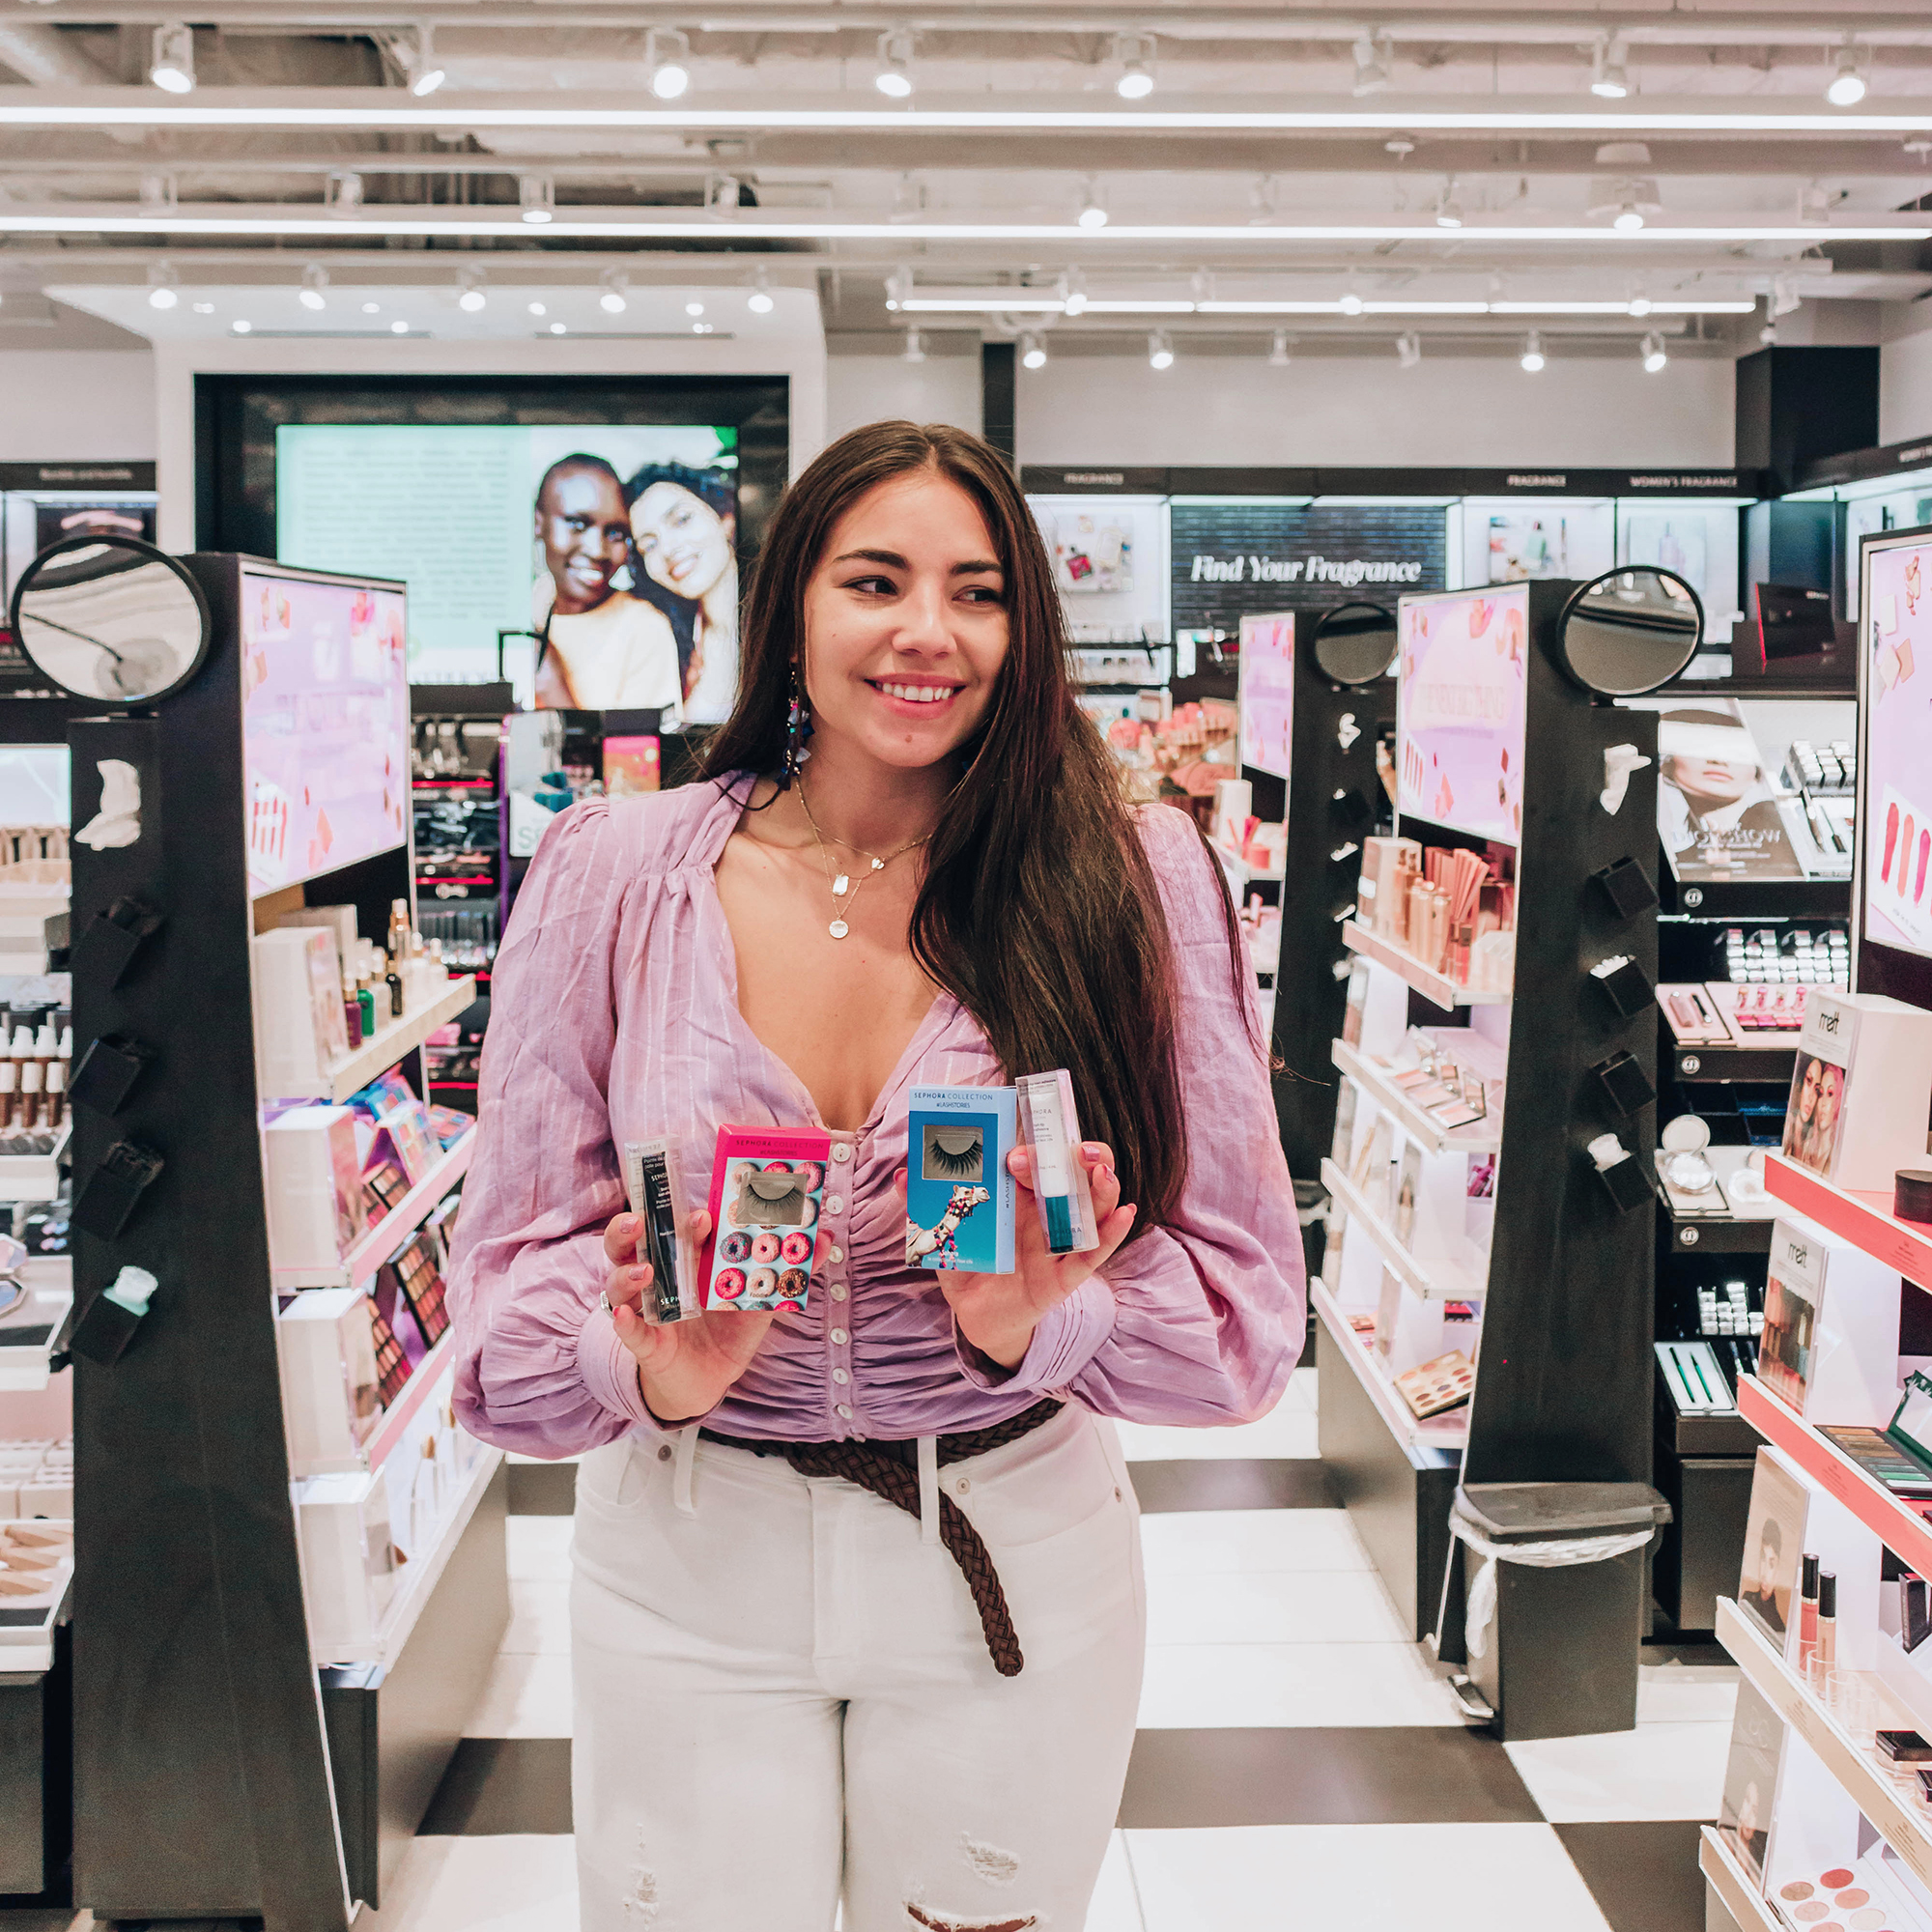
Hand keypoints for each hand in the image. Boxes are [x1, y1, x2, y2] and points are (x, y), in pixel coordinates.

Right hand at [601, 1210, 772, 1424]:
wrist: (711, 1379)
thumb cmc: (730, 1327)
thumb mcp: (762, 1297)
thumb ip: (790, 1268)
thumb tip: (826, 1238)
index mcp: (684, 1257)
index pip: (673, 1226)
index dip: (682, 1217)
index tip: (702, 1216)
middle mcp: (657, 1276)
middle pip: (629, 1242)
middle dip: (630, 1228)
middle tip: (640, 1221)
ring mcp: (646, 1307)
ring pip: (619, 1282)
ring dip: (627, 1274)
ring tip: (644, 1272)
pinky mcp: (644, 1342)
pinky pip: (627, 1331)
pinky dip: (623, 1323)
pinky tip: (626, 1316)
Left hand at [896, 1142, 1135, 1371]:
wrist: (977, 1315)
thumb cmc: (967, 1261)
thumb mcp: (941, 1232)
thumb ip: (922, 1204)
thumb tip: (903, 1174)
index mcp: (1016, 1192)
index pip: (1035, 1155)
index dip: (1033, 1144)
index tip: (1016, 1150)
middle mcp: (1043, 1209)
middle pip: (1073, 1172)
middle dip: (1074, 1155)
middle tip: (1069, 1150)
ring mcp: (1059, 1239)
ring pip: (1092, 1205)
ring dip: (1102, 1185)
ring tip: (1101, 1169)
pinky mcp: (1066, 1274)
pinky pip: (1094, 1252)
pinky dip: (1112, 1232)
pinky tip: (1125, 1213)